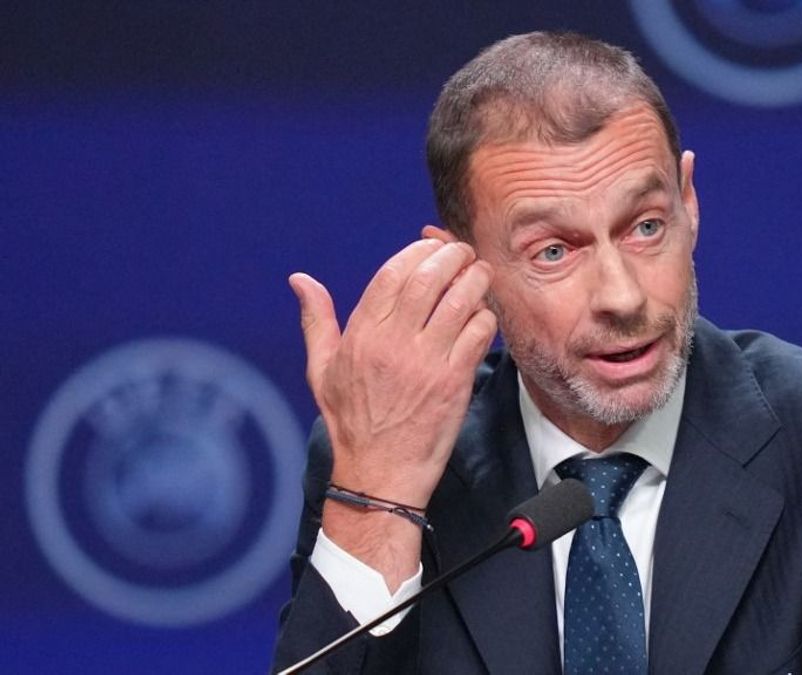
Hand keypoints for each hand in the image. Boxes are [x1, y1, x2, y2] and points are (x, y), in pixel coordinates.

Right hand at [289, 237, 495, 584]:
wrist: (379, 475)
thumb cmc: (352, 424)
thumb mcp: (322, 371)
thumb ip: (317, 320)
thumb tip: (300, 280)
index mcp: (361, 336)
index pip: (392, 273)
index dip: (418, 250)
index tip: (432, 245)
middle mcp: (392, 344)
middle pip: (429, 278)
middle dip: (452, 254)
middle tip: (463, 252)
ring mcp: (426, 362)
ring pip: (460, 300)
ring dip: (475, 279)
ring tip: (480, 273)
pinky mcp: (454, 383)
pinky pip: (479, 333)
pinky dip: (486, 317)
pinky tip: (483, 316)